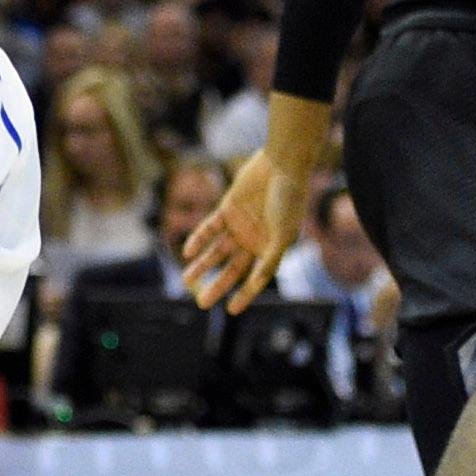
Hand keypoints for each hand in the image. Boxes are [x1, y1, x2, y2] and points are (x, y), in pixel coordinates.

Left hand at [183, 146, 308, 313]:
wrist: (281, 164)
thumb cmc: (289, 199)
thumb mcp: (283, 233)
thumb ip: (270, 257)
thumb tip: (258, 280)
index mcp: (271, 249)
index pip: (255, 278)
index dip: (245, 294)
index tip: (232, 310)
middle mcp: (254, 241)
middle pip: (232, 269)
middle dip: (217, 285)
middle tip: (202, 303)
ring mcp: (239, 226)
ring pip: (216, 251)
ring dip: (202, 265)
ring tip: (187, 280)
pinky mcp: (227, 210)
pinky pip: (209, 229)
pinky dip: (199, 240)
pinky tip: (188, 252)